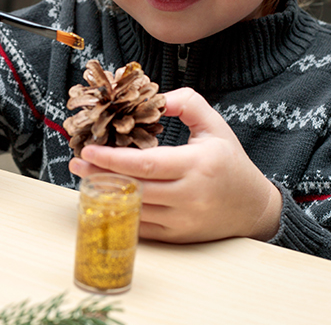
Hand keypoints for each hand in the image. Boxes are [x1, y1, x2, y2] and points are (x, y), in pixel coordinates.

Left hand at [69, 87, 281, 242]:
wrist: (254, 207)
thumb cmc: (230, 162)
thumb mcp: (214, 126)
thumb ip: (187, 103)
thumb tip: (155, 96)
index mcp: (198, 164)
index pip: (147, 164)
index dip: (113, 158)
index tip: (88, 149)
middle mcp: (190, 195)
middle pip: (134, 188)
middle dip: (99, 175)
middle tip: (76, 162)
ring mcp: (183, 219)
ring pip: (134, 210)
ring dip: (105, 195)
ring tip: (85, 177)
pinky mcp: (178, 236)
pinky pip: (141, 227)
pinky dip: (120, 213)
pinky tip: (104, 199)